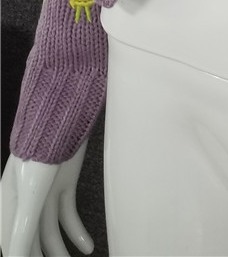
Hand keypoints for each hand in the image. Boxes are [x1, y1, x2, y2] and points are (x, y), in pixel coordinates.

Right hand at [0, 142, 92, 256]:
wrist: (63, 116)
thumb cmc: (39, 152)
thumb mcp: (30, 197)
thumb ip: (22, 231)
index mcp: (6, 206)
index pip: (10, 244)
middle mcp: (23, 203)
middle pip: (30, 241)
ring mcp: (44, 194)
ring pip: (50, 233)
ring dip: (61, 252)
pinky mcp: (64, 185)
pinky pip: (68, 216)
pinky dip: (78, 233)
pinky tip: (87, 247)